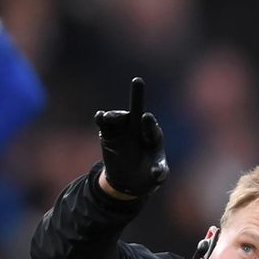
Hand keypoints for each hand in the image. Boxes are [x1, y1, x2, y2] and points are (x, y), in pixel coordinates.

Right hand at [96, 76, 167, 197]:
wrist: (128, 178)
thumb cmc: (147, 173)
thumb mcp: (156, 175)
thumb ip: (159, 172)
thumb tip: (158, 174)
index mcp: (152, 136)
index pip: (151, 127)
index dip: (149, 123)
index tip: (146, 117)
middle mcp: (138, 127)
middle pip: (137, 108)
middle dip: (137, 94)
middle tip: (138, 80)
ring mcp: (123, 128)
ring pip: (118, 117)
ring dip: (114, 115)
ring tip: (107, 117)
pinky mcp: (109, 133)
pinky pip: (104, 124)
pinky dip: (101, 119)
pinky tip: (100, 117)